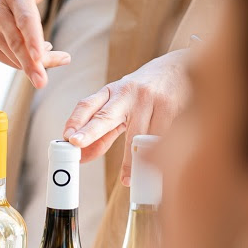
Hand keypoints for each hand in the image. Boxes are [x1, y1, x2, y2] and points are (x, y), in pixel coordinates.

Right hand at [0, 0, 69, 87]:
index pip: (25, 19)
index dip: (33, 38)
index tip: (41, 55)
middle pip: (18, 44)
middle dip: (31, 65)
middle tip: (42, 82)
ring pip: (16, 56)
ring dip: (38, 62)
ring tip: (59, 56)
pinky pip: (9, 59)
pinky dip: (25, 61)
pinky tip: (36, 53)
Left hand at [63, 49, 189, 184]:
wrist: (179, 69)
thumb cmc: (144, 93)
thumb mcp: (120, 106)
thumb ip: (102, 132)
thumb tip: (83, 157)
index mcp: (110, 93)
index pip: (87, 106)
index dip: (75, 121)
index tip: (67, 138)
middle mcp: (126, 93)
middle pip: (105, 115)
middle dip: (90, 131)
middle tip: (77, 144)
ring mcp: (148, 98)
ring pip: (135, 137)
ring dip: (131, 161)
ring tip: (127, 178)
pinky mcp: (169, 106)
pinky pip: (157, 138)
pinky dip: (153, 154)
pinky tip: (152, 165)